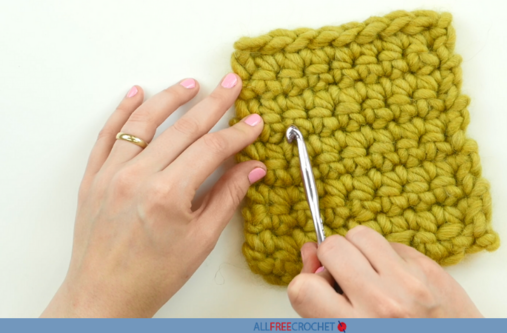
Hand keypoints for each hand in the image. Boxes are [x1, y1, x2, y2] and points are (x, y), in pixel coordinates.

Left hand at [42, 74, 265, 317]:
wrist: (104, 296)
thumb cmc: (153, 275)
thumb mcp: (201, 241)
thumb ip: (227, 197)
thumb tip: (251, 169)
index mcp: (168, 194)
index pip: (211, 149)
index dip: (237, 133)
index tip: (253, 123)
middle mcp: (137, 177)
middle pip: (182, 128)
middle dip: (213, 104)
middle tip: (231, 85)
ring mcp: (111, 174)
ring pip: (143, 122)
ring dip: (170, 98)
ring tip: (191, 84)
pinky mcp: (94, 178)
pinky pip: (107, 135)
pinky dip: (122, 111)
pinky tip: (136, 94)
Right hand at [288, 226, 482, 317]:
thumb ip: (322, 305)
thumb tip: (310, 253)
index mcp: (355, 327)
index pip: (303, 287)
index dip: (305, 286)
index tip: (317, 293)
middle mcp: (382, 302)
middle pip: (331, 247)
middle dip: (331, 260)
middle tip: (344, 279)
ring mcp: (409, 281)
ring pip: (360, 234)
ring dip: (357, 249)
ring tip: (369, 273)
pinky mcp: (430, 268)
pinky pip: (392, 243)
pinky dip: (386, 257)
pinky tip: (395, 279)